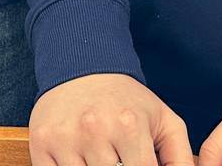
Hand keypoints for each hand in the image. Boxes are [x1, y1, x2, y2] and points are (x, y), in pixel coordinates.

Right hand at [27, 73, 194, 165]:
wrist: (81, 66)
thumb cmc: (127, 100)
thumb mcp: (163, 120)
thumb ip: (180, 157)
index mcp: (129, 126)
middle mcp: (95, 131)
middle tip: (119, 161)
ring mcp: (65, 139)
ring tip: (103, 161)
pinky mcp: (41, 144)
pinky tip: (80, 163)